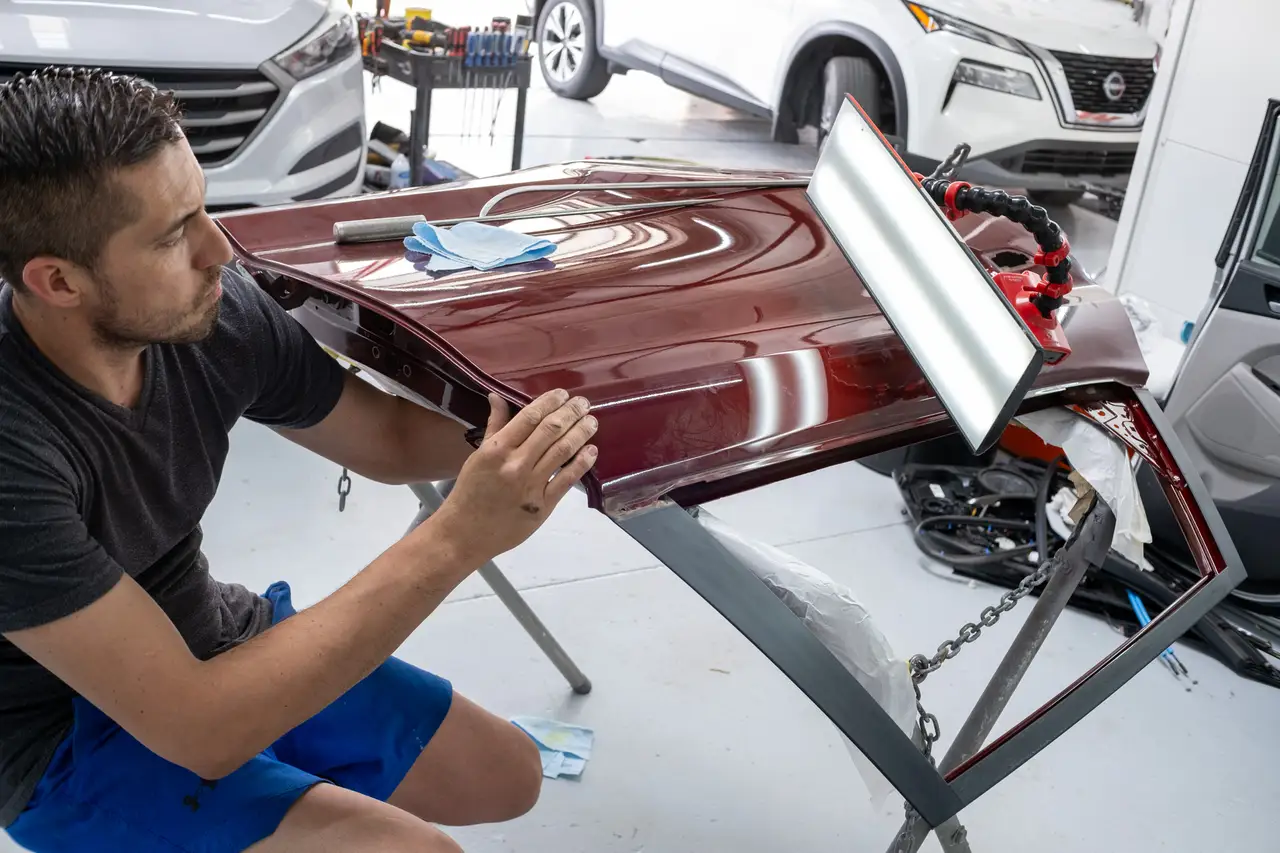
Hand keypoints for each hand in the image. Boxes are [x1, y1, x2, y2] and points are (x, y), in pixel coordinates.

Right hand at [431, 389, 597, 565]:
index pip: (530, 416)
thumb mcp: (478, 456)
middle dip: (571, 412)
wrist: (465, 534)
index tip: (563, 394)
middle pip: (551, 430)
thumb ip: (494, 426)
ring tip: (591, 422)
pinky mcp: (543, 507)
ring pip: (563, 451)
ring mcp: (531, 486)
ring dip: (581, 433)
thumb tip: (497, 397)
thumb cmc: (469, 493)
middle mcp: (516, 465)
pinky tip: (591, 451)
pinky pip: (567, 480)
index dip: (550, 401)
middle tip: (584, 403)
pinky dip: (582, 463)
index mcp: (497, 450)